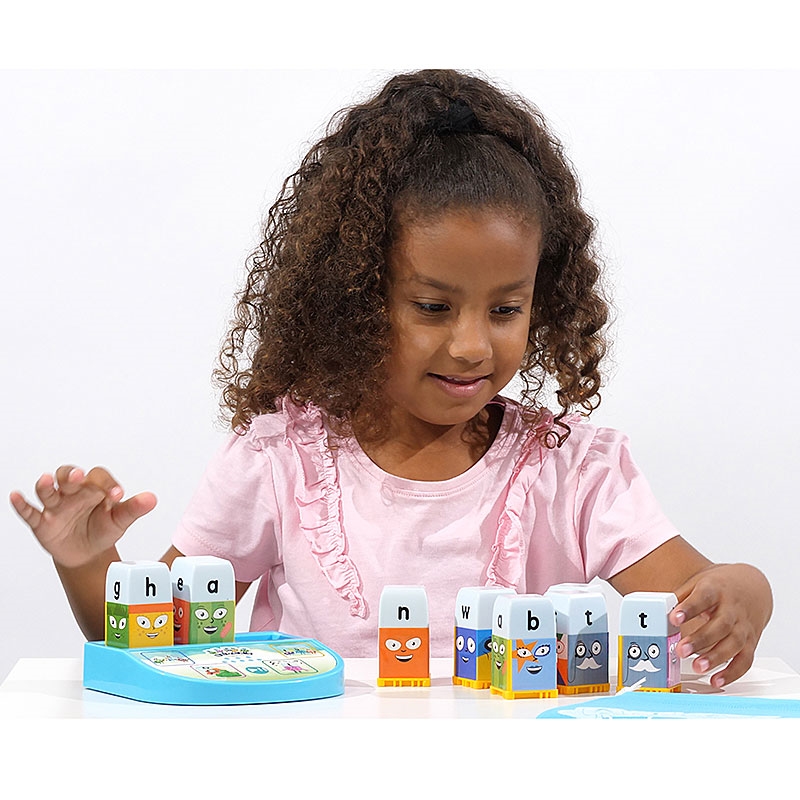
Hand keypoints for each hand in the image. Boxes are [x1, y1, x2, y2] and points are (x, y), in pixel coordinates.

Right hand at [9, 465, 156, 568]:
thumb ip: (133, 509)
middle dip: (73, 476)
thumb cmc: (103, 529)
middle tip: (80, 477)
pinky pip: (29, 511)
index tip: (117, 496)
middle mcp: (73, 493)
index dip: (107, 484)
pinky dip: (21, 504)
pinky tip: (16, 496)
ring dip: (46, 485)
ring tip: (47, 480)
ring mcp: (56, 506)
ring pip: (47, 491)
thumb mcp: (119, 520)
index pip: (98, 478)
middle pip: (68, 477)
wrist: (87, 553)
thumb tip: (152, 499)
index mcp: (94, 489)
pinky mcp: (42, 522)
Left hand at [669, 563, 772, 687]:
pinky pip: (744, 660)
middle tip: (682, 650)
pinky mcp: (751, 643)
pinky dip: (732, 672)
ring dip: (715, 658)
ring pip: (733, 644)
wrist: (752, 586)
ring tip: (698, 667)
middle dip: (700, 639)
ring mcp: (743, 627)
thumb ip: (680, 598)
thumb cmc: (720, 587)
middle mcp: (732, 609)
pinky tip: (716, 679)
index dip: (689, 609)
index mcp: (716, 590)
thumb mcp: (699, 583)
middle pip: (719, 625)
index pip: (703, 598)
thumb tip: (659, 611)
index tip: (674, 618)